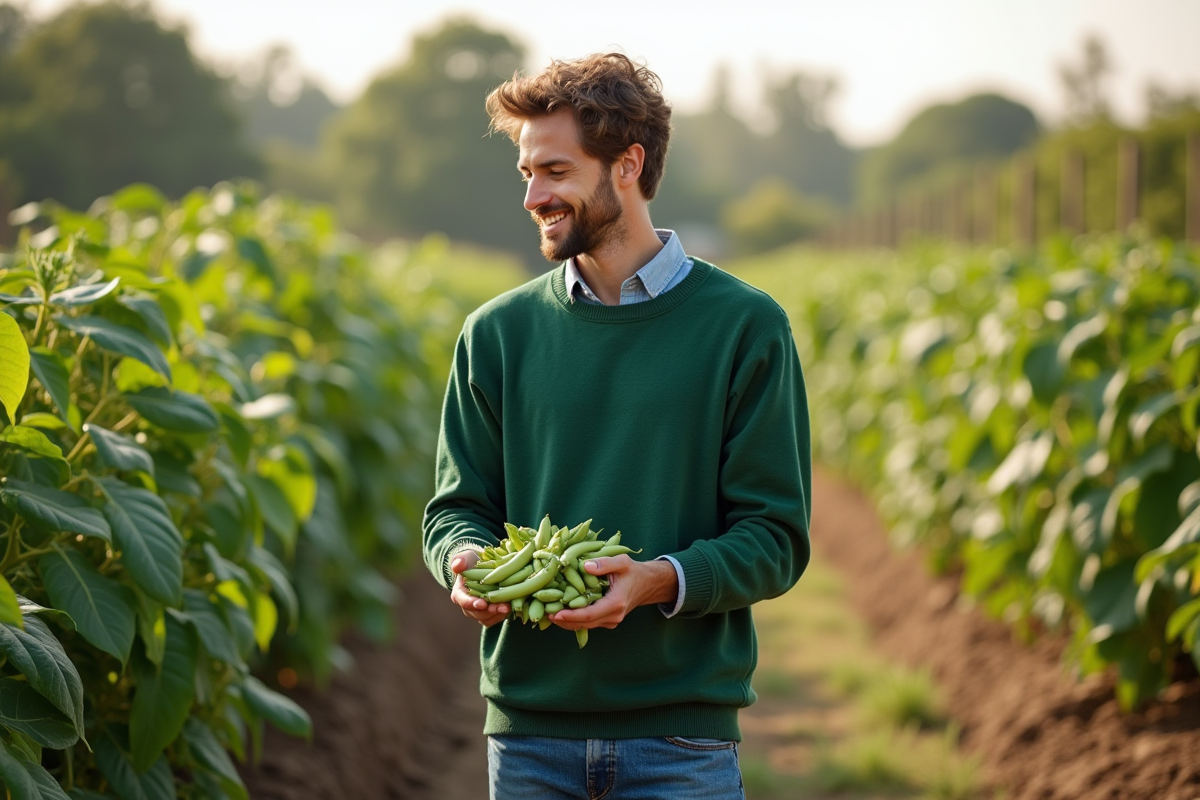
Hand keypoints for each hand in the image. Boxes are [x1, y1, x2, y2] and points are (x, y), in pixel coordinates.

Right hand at [449, 548, 509, 626]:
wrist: (482, 567)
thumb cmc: (473, 562)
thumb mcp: (467, 557)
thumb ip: (461, 560)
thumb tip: (457, 566)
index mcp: (459, 593)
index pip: (463, 601)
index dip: (472, 603)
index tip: (482, 603)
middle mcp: (467, 605)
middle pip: (476, 613)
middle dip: (489, 611)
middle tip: (502, 607)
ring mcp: (478, 611)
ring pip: (486, 618)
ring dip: (498, 614)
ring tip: (509, 607)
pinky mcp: (489, 614)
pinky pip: (494, 619)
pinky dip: (503, 615)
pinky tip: (511, 607)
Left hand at [548, 555, 677, 630]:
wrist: (647, 584)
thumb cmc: (633, 571)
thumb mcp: (621, 562)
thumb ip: (604, 563)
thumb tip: (585, 566)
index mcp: (616, 603)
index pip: (589, 615)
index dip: (570, 616)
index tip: (554, 614)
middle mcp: (613, 616)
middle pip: (583, 624)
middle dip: (562, 621)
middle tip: (543, 614)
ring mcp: (610, 621)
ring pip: (584, 626)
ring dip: (566, 622)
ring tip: (546, 613)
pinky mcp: (606, 620)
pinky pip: (588, 623)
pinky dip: (573, 619)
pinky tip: (559, 612)